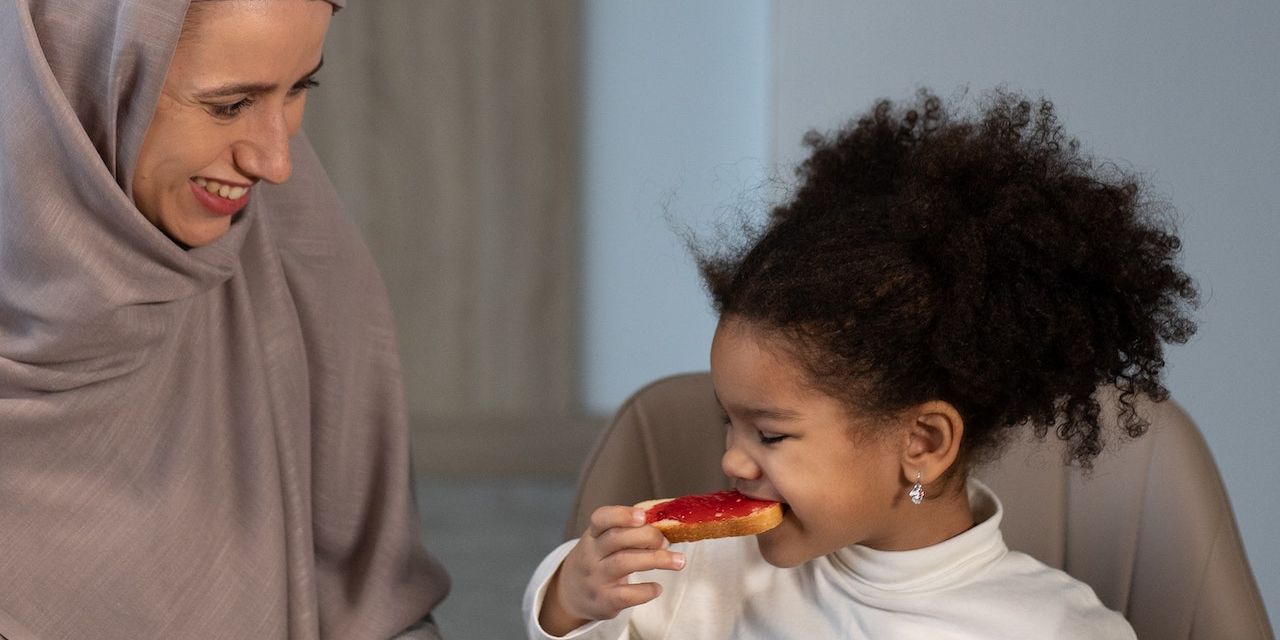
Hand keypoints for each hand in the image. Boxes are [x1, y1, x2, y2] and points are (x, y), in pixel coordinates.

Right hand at [538, 506, 685, 634]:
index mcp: (593, 535)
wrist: (572, 594)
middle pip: (617, 538)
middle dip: (648, 536)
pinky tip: (657, 588)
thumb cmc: (599, 560)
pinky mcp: (604, 600)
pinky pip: (627, 594)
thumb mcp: (603, 541)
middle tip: (667, 541)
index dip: (622, 515)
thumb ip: (629, 531)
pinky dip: (647, 590)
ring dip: (657, 559)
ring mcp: (596, 578)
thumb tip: (667, 523)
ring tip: (679, 561)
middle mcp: (591, 555)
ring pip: (624, 563)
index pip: (601, 518)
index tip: (643, 516)